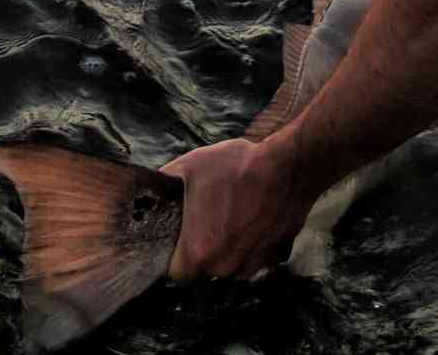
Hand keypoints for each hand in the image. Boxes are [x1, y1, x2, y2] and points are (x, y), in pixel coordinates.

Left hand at [161, 136, 314, 280]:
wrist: (287, 168)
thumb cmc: (237, 168)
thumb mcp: (190, 166)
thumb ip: (165, 182)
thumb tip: (150, 188)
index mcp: (198, 251)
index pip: (174, 271)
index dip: (172, 253)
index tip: (177, 236)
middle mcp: (224, 267)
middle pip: (202, 267)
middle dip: (200, 246)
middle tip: (205, 216)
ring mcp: (250, 266)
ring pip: (228, 264)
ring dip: (226, 246)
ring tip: (231, 213)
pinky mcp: (272, 259)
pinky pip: (251, 259)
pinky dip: (249, 245)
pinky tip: (250, 218)